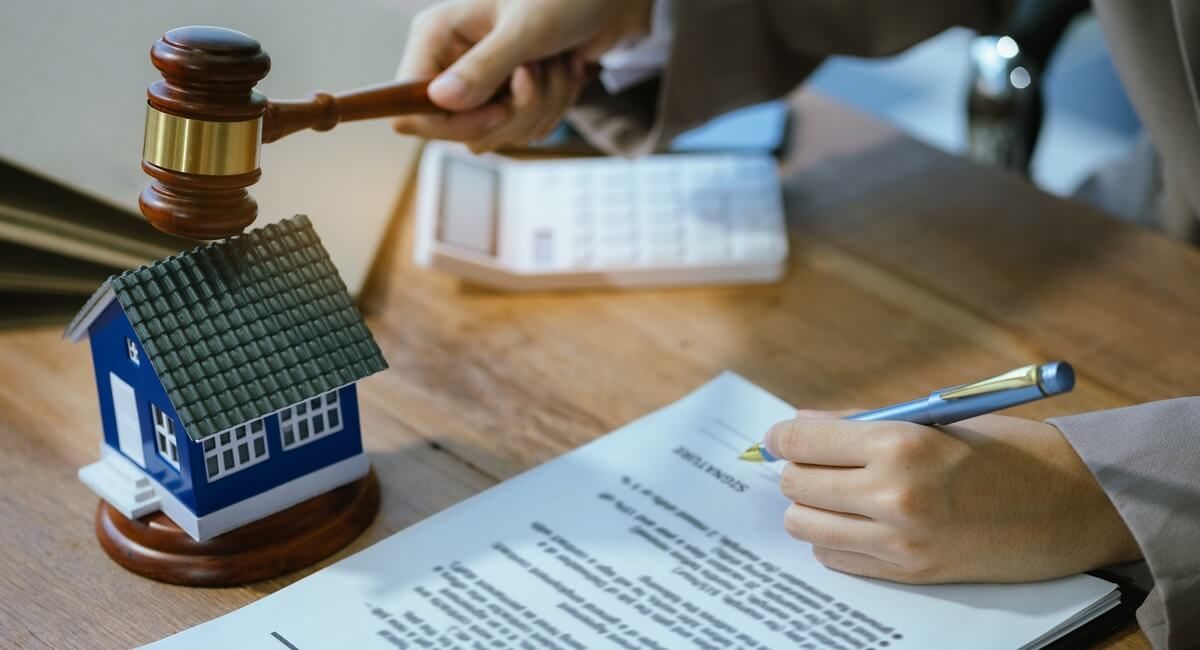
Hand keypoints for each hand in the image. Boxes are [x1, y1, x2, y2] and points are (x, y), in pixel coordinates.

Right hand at [393, 0, 652, 151]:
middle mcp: (451, 62)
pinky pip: (522, 130)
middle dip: (513, 111)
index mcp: (436, 36)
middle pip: (459, 131)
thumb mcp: (526, 29)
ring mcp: (481, 82)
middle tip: (539, 73)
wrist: (608, 0)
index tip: (498, 111)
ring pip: (496, 133)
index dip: (449, 124)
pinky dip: (553, 107)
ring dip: (541, 106)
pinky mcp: (508, 96)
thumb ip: (484, 66)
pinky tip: (565, 72)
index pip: (407, 106)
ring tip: (558, 64)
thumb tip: (439, 100)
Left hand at [766, 410, 1141, 582]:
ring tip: (837, 493)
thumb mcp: (932, 419)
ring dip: (811, 507)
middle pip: (796, 484)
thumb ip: (861, 422)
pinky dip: (834, 540)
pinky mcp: (909, 572)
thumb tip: (799, 424)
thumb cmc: (1005, 450)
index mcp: (900, 443)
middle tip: (816, 462)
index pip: (802, 440)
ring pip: (805, 525)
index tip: (781, 437)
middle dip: (798, 470)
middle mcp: (893, 494)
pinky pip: (835, 558)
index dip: (784, 437)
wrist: (1071, 505)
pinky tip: (859, 522)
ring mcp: (899, 540)